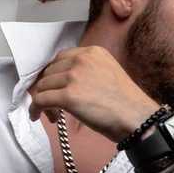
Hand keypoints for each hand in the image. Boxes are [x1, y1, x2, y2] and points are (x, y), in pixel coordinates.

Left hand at [29, 46, 158, 142]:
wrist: (137, 119)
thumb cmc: (127, 104)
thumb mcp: (109, 73)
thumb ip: (88, 71)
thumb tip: (65, 82)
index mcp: (93, 52)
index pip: (61, 59)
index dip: (56, 76)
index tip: (58, 89)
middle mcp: (82, 59)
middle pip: (50, 72)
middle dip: (50, 88)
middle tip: (56, 106)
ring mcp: (75, 77)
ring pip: (43, 86)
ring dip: (44, 101)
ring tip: (55, 115)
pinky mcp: (68, 96)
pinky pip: (41, 100)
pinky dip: (36, 109)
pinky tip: (37, 116)